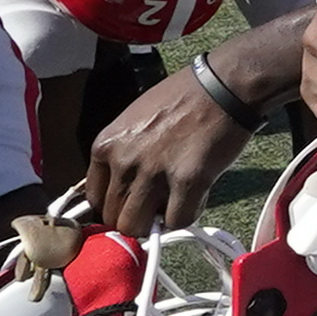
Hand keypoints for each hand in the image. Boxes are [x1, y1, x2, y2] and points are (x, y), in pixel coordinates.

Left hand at [80, 62, 260, 232]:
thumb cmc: (182, 99)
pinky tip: (196, 198)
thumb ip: (121, 154)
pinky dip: (187, 216)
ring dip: (156, 224)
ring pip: (137, 228)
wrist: (222, 87)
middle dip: (136, 218)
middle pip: (114, 219)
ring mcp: (154, 173)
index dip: (116, 206)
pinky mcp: (187, 182)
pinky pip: (177, 221)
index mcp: (106, 145)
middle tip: (156, 207)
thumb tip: (121, 188)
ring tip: (174, 204)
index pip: (94, 199)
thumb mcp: (133, 122)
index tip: (133, 204)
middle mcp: (124, 161)